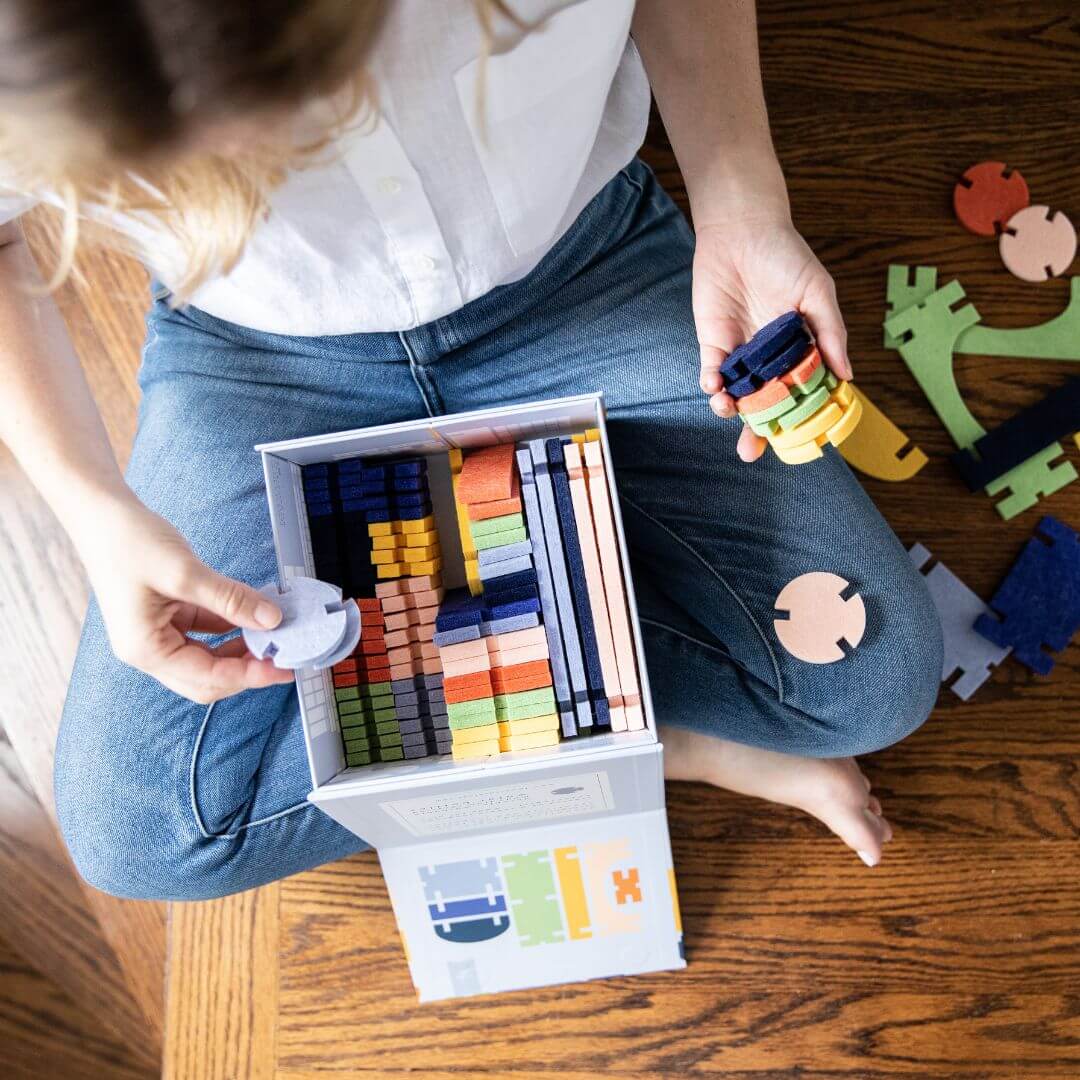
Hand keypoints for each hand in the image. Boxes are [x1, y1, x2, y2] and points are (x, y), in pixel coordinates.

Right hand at [80, 495, 293, 702]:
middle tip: (285, 654)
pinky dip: (233, 627)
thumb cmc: (128, 541)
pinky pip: (207, 632)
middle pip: (209, 678)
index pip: (208, 678)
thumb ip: (230, 599)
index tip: (284, 668)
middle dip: (247, 668)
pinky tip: (255, 614)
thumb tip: (272, 619)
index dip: (250, 675)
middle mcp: (150, 650)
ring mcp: (159, 634)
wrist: (101, 513)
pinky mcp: (169, 616)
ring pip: (210, 657)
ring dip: (242, 648)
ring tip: (275, 634)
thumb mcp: (185, 572)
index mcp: (146, 650)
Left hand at [693, 215, 851, 461]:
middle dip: (758, 431)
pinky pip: (713, 374)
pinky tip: (716, 385)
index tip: (798, 439)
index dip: (799, 417)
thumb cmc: (785, 255)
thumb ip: (830, 333)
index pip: (802, 392)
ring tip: (730, 411)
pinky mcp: (714, 343)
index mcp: (801, 349)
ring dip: (731, 411)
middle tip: (752, 453)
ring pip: (737, 395)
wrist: (740, 229)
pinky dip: (712, 385)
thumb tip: (847, 376)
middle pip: (766, 404)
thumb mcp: (817, 292)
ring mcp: (742, 353)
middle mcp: (771, 358)